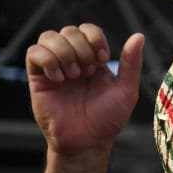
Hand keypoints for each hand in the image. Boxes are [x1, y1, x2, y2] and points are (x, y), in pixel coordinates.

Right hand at [25, 24, 143, 154]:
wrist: (86, 142)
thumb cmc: (107, 120)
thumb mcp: (126, 91)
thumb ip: (131, 63)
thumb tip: (139, 36)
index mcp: (93, 60)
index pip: (88, 30)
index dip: (94, 38)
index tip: (102, 60)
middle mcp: (73, 60)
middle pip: (69, 30)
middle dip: (81, 48)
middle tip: (88, 73)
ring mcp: (54, 67)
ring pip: (48, 36)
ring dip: (64, 52)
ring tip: (73, 76)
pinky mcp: (38, 78)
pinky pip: (34, 52)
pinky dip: (47, 60)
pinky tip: (59, 78)